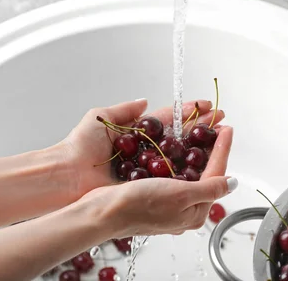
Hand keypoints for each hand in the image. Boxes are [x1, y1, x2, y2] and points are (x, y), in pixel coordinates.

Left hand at [52, 99, 225, 201]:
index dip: (188, 113)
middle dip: (201, 128)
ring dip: (201, 147)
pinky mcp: (145, 185)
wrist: (66, 176)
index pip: (168, 120)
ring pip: (180, 156)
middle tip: (221, 119)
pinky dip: (189, 170)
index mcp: (135, 134)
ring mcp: (146, 170)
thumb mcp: (100, 118)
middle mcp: (145, 152)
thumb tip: (143, 101)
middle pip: (179, 137)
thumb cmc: (78, 148)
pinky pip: (171, 176)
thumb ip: (125, 109)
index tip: (206, 106)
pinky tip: (204, 164)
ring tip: (219, 137)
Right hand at [79, 126, 234, 236]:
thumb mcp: (180, 195)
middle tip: (215, 126)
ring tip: (199, 131)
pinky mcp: (152, 193)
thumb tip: (233, 183)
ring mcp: (168, 201)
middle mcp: (183, 208)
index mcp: (195, 212)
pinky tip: (175, 144)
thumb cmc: (138, 205)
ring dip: (195, 150)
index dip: (222, 148)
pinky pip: (171, 171)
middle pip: (204, 172)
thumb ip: (209, 188)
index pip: (216, 174)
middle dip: (210, 148)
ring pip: (188, 170)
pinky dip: (176, 156)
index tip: (227, 128)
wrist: (102, 212)